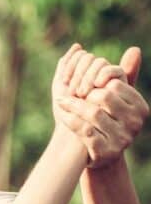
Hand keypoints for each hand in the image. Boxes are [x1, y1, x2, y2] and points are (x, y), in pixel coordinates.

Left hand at [55, 46, 147, 167]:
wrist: (100, 154)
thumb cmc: (107, 119)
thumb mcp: (117, 97)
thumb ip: (125, 74)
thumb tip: (135, 49)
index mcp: (140, 106)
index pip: (116, 84)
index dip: (95, 82)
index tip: (84, 85)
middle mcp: (136, 123)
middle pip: (104, 96)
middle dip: (84, 94)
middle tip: (71, 94)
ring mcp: (123, 138)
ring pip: (93, 112)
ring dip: (72, 105)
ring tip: (61, 102)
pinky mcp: (106, 151)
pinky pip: (84, 129)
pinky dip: (69, 119)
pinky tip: (62, 115)